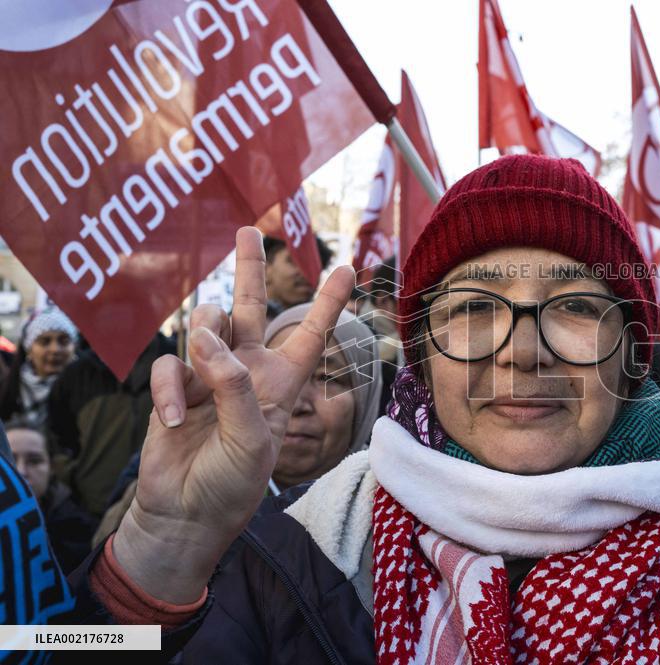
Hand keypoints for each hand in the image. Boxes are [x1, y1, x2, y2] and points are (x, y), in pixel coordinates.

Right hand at [113, 227, 354, 602]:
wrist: (186, 515)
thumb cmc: (232, 484)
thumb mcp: (253, 441)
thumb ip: (235, 387)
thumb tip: (207, 339)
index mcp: (281, 383)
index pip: (309, 334)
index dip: (329, 302)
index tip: (348, 267)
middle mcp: (246, 371)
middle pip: (251, 307)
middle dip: (249, 268)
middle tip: (248, 230)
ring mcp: (207, 375)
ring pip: (207, 322)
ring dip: (205, 339)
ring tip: (203, 368)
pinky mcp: (173, 385)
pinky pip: (168, 363)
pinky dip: (169, 388)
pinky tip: (172, 420)